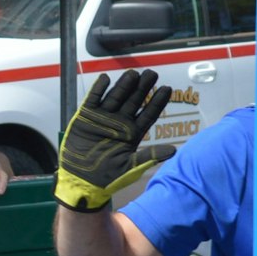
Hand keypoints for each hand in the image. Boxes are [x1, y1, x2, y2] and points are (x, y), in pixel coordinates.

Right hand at [55, 69, 171, 212]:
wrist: (82, 181)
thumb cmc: (109, 177)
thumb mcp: (131, 167)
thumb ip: (150, 156)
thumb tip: (174, 151)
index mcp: (133, 133)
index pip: (149, 114)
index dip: (157, 102)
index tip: (168, 88)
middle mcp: (120, 123)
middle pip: (134, 101)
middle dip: (143, 88)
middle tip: (152, 74)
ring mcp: (103, 118)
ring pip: (116, 97)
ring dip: (124, 85)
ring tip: (133, 74)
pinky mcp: (86, 116)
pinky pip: (93, 99)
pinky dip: (98, 89)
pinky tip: (105, 78)